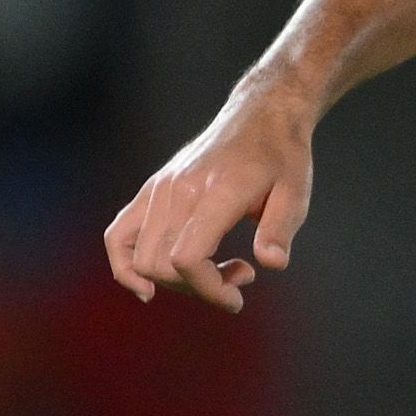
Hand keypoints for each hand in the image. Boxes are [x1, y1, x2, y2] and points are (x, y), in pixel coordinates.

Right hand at [103, 79, 315, 312]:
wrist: (261, 116)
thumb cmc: (283, 156)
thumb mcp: (296, 192)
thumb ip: (280, 229)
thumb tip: (272, 263)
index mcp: (215, 192)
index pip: (187, 258)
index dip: (208, 289)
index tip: (237, 299)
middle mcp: (178, 191)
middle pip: (162, 264)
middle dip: (199, 288)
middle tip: (239, 277)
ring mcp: (160, 189)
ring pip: (141, 257)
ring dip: (175, 280)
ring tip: (216, 270)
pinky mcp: (152, 189)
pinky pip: (119, 234)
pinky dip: (125, 264)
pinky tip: (147, 287)